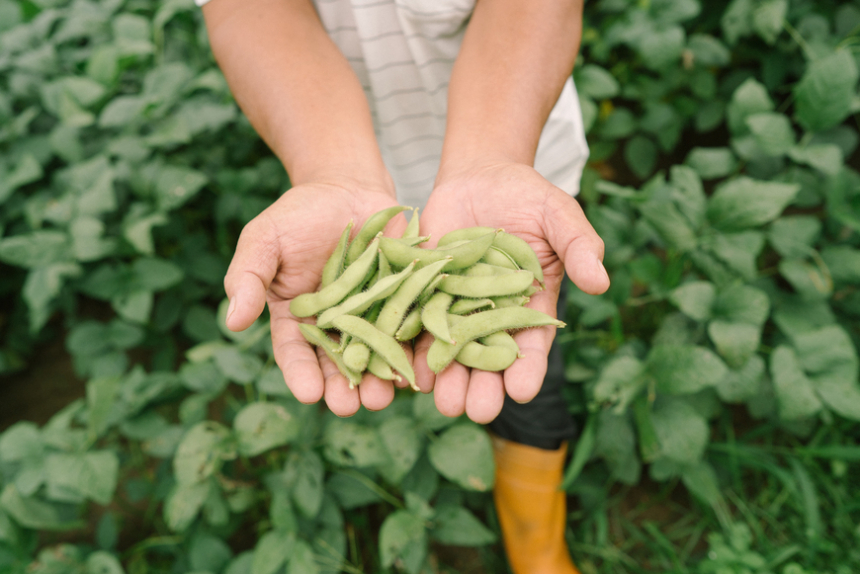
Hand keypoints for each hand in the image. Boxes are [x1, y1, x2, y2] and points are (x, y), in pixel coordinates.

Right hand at [224, 180, 408, 415]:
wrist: (346, 188)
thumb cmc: (298, 214)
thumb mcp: (264, 239)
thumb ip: (248, 277)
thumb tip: (233, 321)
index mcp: (296, 319)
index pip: (295, 353)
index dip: (301, 374)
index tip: (310, 394)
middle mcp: (335, 325)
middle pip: (338, 363)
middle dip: (344, 387)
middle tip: (350, 407)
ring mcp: (371, 315)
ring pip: (376, 353)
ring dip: (381, 378)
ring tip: (385, 397)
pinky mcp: (404, 300)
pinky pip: (410, 327)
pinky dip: (414, 348)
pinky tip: (419, 367)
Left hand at [415, 162, 609, 423]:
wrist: (480, 177)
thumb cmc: (528, 197)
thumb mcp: (559, 215)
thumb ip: (579, 246)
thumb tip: (601, 282)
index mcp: (531, 306)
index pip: (532, 346)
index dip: (528, 369)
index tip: (523, 391)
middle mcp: (492, 316)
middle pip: (488, 360)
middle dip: (483, 387)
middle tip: (478, 411)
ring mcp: (455, 307)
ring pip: (451, 352)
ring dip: (447, 379)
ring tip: (444, 403)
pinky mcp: (424, 293)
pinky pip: (417, 326)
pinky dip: (414, 348)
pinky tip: (410, 372)